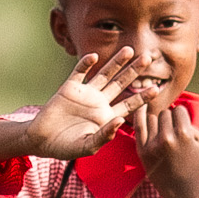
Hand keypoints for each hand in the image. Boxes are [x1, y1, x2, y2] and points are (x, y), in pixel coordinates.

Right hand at [0, 48, 154, 162]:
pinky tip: (94, 56)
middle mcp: (99, 102)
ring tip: (129, 49)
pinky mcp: (69, 87)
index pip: (129, 104)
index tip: (157, 89)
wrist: (41, 140)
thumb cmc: (65, 147)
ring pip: (104, 74)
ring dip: (116, 62)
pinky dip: (86, 64)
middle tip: (149, 57)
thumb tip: (121, 120)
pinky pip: (79, 72)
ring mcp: (85, 93)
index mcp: (106, 116)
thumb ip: (105, 135)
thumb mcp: (87, 146)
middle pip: (121, 83)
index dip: (143, 97)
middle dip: (135, 71)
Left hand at [134, 104, 198, 197]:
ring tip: (162, 130)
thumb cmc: (194, 163)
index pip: (178, 110)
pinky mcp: (142, 151)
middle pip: (165, 113)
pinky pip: (138, 126)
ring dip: (157, 121)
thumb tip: (176, 107)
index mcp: (183, 134)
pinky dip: (139, 115)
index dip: (181, 116)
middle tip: (171, 129)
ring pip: (152, 118)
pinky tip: (140, 108)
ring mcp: (152, 145)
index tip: (181, 123)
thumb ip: (191, 122)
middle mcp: (166, 138)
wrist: (180, 189)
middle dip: (169, 119)